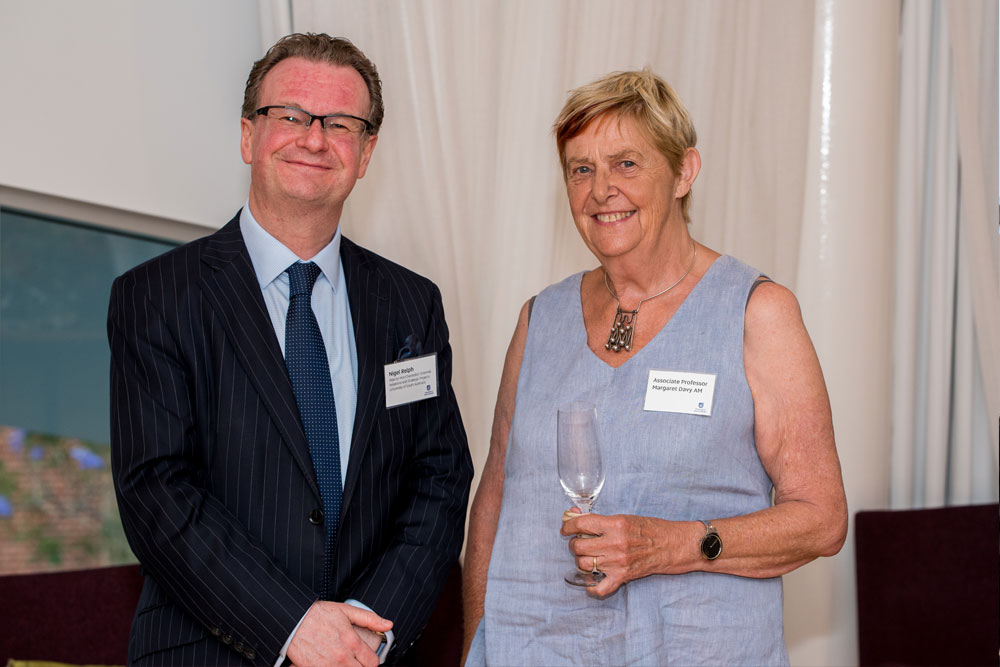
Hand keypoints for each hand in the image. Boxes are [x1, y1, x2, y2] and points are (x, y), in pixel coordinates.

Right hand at [287, 601, 392, 666]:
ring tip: (344, 662)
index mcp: (352, 642)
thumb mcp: (346, 611)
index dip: (371, 661)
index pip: (372, 663)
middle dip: (361, 666)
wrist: (292, 621)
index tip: (366, 658)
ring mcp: (328, 666)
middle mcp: (342, 657)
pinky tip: (331, 663)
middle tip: (355, 660)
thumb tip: (388, 624)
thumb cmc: (317, 615)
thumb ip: (369, 618)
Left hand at [561, 510, 675, 596]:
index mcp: (615, 525)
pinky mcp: (622, 577)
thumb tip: (574, 515)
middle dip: (575, 543)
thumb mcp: (624, 518)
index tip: (566, 528)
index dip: (568, 525)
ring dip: (581, 560)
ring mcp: (617, 562)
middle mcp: (614, 544)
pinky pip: (598, 588)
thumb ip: (600, 520)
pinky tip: (591, 581)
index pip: (581, 524)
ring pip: (583, 564)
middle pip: (578, 546)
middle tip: (580, 542)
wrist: (672, 545)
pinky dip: (591, 587)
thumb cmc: (650, 529)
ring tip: (587, 556)